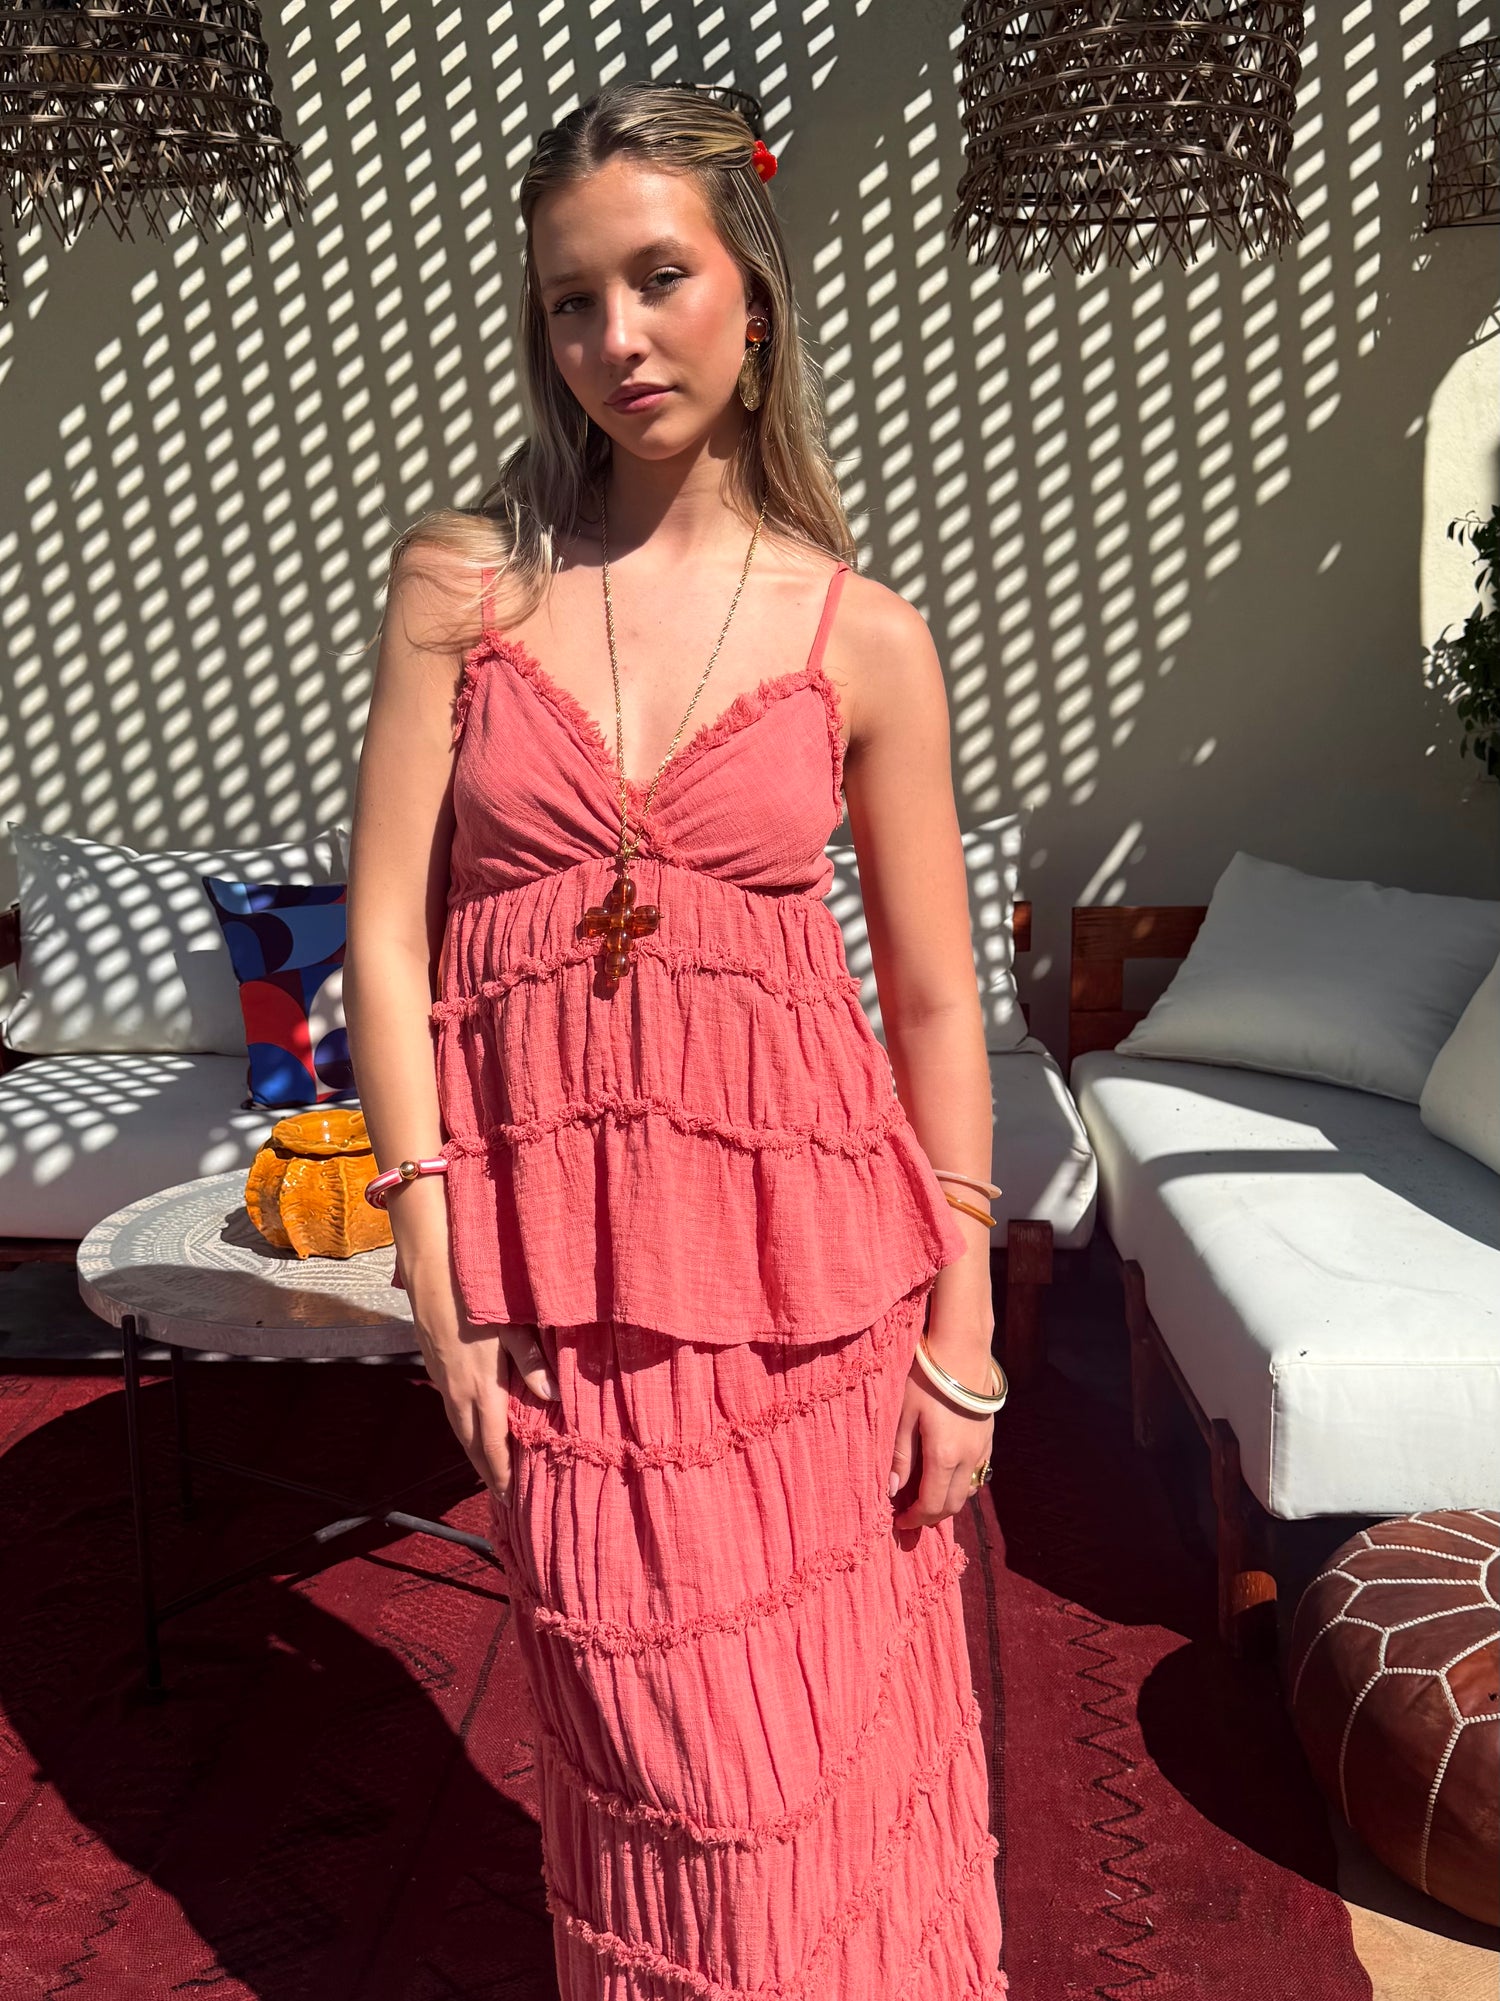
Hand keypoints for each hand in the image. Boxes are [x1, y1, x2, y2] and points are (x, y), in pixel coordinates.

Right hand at [408, 1276, 557, 1504]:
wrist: (430, 1275)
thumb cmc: (476, 1298)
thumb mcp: (511, 1327)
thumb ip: (531, 1363)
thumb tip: (554, 1396)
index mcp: (482, 1388)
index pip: (492, 1444)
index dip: (501, 1473)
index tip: (509, 1497)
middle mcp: (459, 1393)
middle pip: (472, 1445)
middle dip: (487, 1472)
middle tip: (501, 1496)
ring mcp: (444, 1383)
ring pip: (459, 1430)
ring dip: (474, 1453)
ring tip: (489, 1471)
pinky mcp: (437, 1371)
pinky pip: (452, 1412)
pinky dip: (464, 1431)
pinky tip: (473, 1429)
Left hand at [888, 1336, 995, 1531]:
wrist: (962, 1351)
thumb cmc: (926, 1379)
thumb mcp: (903, 1415)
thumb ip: (899, 1456)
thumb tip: (892, 1491)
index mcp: (943, 1456)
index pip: (930, 1505)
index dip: (914, 1519)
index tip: (898, 1522)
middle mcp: (967, 1459)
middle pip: (951, 1505)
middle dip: (930, 1516)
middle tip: (909, 1515)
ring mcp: (982, 1449)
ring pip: (967, 1492)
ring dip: (946, 1502)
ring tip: (925, 1496)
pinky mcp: (988, 1439)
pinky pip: (977, 1474)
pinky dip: (961, 1484)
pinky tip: (946, 1475)